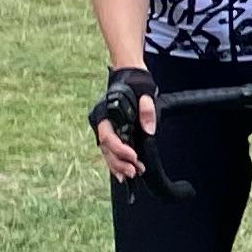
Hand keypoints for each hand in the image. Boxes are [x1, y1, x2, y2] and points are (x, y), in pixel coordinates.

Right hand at [90, 65, 159, 182]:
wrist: (130, 75)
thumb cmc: (136, 82)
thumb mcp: (146, 92)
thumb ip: (147, 110)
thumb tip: (149, 129)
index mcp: (105, 113)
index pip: (109, 136)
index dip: (120, 149)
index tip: (134, 156)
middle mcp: (102, 122)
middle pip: (106, 148)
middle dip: (119, 162)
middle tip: (134, 172)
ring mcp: (106, 128)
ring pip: (107, 152)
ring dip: (117, 166)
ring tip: (128, 177)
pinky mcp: (112, 131)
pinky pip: (110, 150)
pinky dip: (116, 162)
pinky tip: (122, 173)